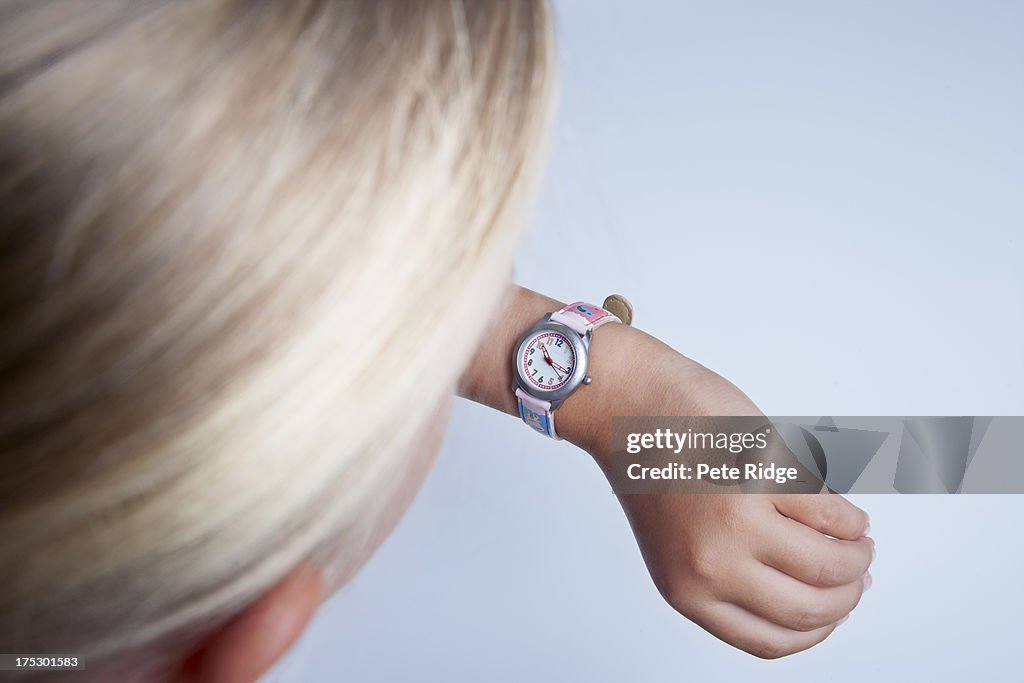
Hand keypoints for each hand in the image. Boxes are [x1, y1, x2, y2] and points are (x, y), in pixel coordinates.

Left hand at [579, 325, 873, 657]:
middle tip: (858, 573)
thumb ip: (731, 576)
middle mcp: (713, 567)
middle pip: (809, 609)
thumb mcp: (679, 546)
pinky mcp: (762, 478)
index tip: (836, 613)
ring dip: (857, 556)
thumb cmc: (653, 467)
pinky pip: (831, 514)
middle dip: (847, 595)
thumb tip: (813, 590)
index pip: (771, 641)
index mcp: (689, 592)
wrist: (630, 406)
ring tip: (859, 541)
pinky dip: (850, 519)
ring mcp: (739, 523)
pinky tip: (847, 514)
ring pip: (829, 565)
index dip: (817, 630)